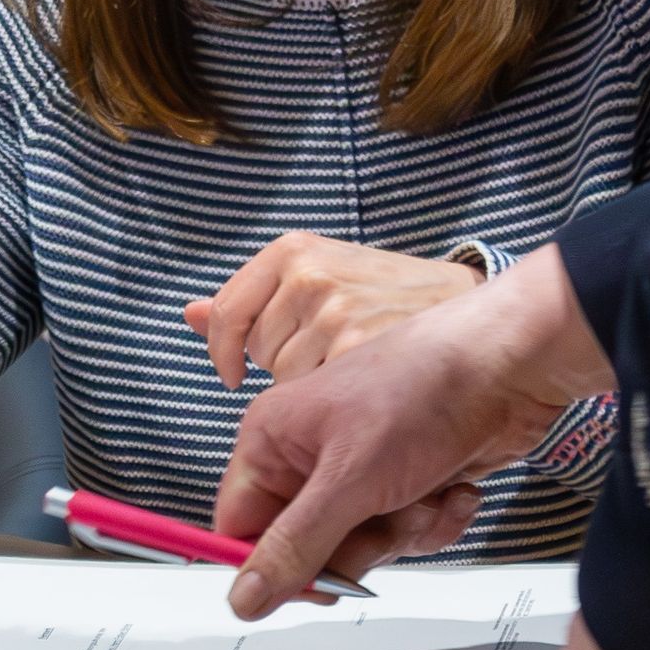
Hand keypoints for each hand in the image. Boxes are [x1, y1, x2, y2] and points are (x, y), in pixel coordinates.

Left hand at [185, 233, 482, 388]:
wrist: (460, 305)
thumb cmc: (383, 295)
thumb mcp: (316, 275)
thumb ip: (251, 298)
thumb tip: (188, 314)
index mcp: (293, 250)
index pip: (226, 311)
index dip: (222, 352)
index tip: (232, 374)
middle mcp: (310, 275)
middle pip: (258, 349)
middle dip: (282, 361)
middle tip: (328, 350)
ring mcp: (335, 311)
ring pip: (284, 378)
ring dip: (309, 384)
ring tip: (350, 363)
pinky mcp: (358, 348)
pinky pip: (316, 395)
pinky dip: (333, 399)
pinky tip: (362, 381)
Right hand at [213, 242, 612, 614]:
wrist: (509, 366)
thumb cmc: (424, 386)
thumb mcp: (349, 479)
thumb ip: (294, 546)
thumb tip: (244, 596)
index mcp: (274, 438)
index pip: (240, 526)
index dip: (268, 565)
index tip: (308, 582)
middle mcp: (311, 455)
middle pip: (305, 548)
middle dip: (356, 546)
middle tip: (382, 520)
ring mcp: (360, 471)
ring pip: (361, 549)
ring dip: (403, 532)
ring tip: (424, 492)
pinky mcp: (403, 484)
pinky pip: (404, 537)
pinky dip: (434, 521)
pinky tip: (451, 488)